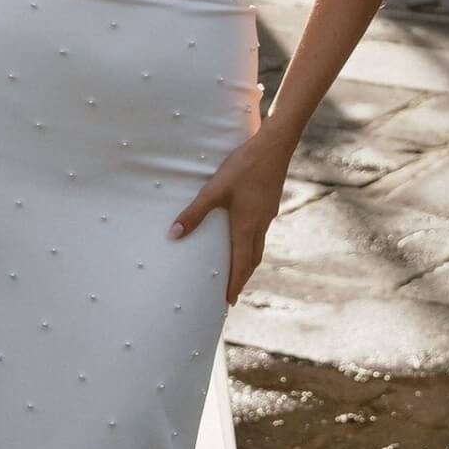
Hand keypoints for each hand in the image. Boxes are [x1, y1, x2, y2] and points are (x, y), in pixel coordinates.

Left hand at [166, 122, 297, 305]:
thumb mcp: (215, 190)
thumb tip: (174, 234)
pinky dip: (252, 243)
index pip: (240, 264)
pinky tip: (245, 234)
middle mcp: (260, 225)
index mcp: (246, 226)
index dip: (235, 284)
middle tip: (233, 292)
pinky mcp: (269, 204)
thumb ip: (194, 213)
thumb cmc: (244, 167)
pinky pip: (261, 232)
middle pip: (252, 260)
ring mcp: (267, 214)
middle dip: (242, 277)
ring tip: (238, 269)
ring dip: (248, 261)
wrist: (274, 147)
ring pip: (258, 246)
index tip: (229, 301)